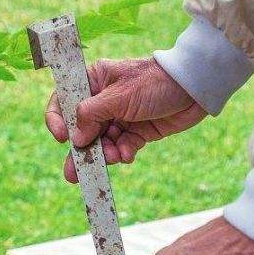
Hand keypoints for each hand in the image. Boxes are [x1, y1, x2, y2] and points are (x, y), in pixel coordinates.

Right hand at [44, 57, 206, 182]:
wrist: (195, 89)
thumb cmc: (156, 82)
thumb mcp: (119, 96)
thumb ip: (92, 116)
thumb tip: (75, 138)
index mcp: (94, 80)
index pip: (64, 101)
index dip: (58, 121)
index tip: (62, 138)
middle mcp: (103, 100)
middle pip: (81, 129)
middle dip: (80, 151)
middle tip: (74, 174)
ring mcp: (120, 117)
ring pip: (101, 143)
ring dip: (105, 154)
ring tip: (114, 157)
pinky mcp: (137, 132)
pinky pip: (121, 148)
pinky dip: (123, 154)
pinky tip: (127, 154)